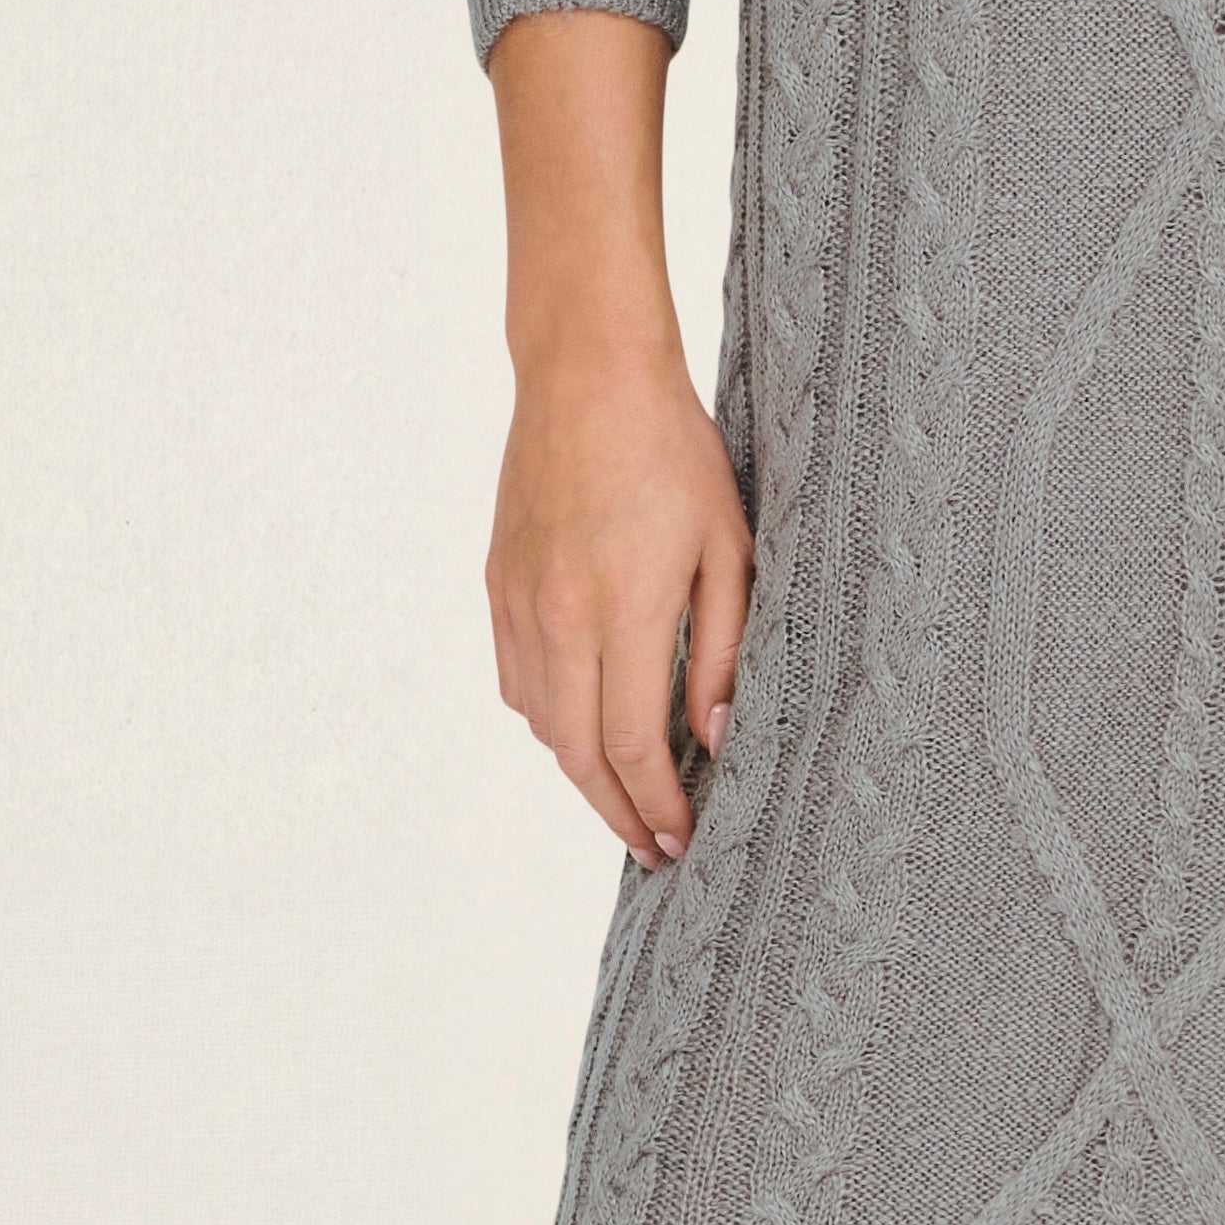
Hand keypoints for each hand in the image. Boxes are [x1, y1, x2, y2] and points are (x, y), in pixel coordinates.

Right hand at [489, 325, 752, 866]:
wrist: (585, 375)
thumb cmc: (673, 452)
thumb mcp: (726, 549)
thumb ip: (720, 650)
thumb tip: (712, 738)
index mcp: (619, 610)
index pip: (634, 746)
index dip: (657, 807)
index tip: (681, 841)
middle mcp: (556, 618)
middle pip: (579, 754)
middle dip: (618, 813)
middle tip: (654, 848)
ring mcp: (518, 603)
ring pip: (543, 724)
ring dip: (584, 772)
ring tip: (628, 796)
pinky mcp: (498, 585)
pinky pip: (518, 682)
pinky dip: (551, 720)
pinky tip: (586, 725)